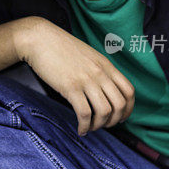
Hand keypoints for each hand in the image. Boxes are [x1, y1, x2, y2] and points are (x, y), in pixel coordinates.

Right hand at [14, 17, 134, 134]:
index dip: (128, 109)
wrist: (39, 39)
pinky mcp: (70, 87)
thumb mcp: (87, 56)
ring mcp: (86, 80)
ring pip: (104, 111)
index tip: (121, 117)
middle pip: (119, 104)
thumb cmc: (60, 48)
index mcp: (106, 65)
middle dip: (114, 121)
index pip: (128, 91)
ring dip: (99, 125)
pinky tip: (80, 129)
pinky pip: (85, 113)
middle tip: (104, 125)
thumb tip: (103, 90)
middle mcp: (100, 73)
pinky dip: (85, 126)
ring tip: (90, 128)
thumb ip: (99, 70)